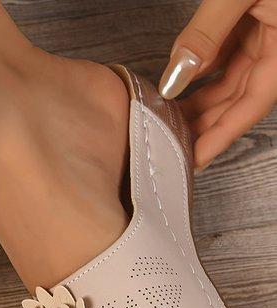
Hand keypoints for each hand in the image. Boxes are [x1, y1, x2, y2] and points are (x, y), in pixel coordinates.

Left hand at [158, 0, 276, 168]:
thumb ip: (207, 32)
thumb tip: (177, 77)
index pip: (251, 106)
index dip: (219, 137)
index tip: (191, 160)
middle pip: (241, 97)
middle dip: (206, 123)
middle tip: (171, 144)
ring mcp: (273, 31)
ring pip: (235, 77)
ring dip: (203, 99)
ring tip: (170, 119)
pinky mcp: (261, 18)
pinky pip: (233, 53)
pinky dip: (208, 69)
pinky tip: (183, 83)